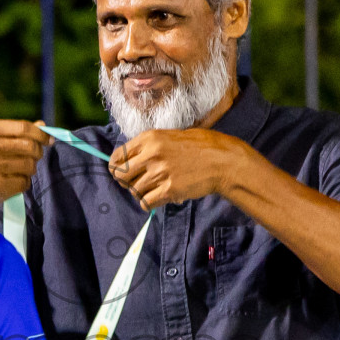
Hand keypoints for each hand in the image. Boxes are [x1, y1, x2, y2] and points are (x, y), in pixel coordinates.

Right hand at [0, 120, 52, 216]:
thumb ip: (17, 133)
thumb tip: (42, 124)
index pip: (22, 128)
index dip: (40, 134)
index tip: (49, 139)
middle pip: (29, 146)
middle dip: (38, 153)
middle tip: (36, 157)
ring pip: (28, 165)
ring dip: (30, 170)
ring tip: (21, 171)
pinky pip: (23, 183)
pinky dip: (23, 184)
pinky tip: (14, 182)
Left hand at [108, 128, 252, 210]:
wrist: (223, 161)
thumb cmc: (201, 147)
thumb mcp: (171, 136)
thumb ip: (150, 146)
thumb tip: (131, 160)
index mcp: (149, 138)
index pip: (117, 157)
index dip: (116, 168)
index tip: (121, 173)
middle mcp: (151, 154)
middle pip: (121, 176)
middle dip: (126, 182)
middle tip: (136, 183)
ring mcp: (160, 173)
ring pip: (134, 191)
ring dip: (141, 193)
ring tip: (155, 188)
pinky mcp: (169, 190)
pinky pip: (146, 203)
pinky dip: (150, 203)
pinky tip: (159, 197)